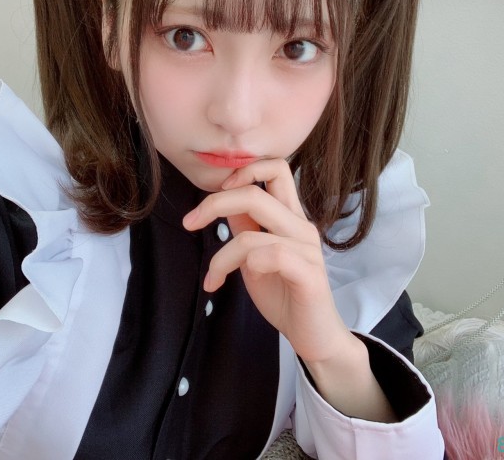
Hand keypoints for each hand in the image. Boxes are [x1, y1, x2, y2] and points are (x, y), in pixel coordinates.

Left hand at [182, 158, 350, 363]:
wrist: (313, 335)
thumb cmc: (285, 295)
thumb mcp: (255, 257)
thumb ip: (245, 229)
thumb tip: (223, 206)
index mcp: (290, 217)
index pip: (275, 168)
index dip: (244, 170)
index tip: (215, 192)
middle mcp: (301, 226)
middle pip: (255, 193)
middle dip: (213, 204)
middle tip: (189, 223)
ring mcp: (307, 248)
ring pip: (251, 235)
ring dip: (221, 257)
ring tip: (213, 278)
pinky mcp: (309, 273)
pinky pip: (271, 255)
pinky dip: (243, 266)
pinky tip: (229, 283)